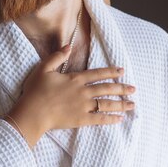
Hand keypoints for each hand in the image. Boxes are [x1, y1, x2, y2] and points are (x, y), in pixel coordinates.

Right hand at [6, 46, 135, 147]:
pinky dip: (111, 119)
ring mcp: (83, 106)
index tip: (122, 71)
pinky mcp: (81, 120)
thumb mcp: (44, 68)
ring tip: (132, 104)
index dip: (111, 72)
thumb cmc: (36, 91)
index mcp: (75, 79)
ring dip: (121, 104)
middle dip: (122, 88)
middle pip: (106, 88)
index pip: (97, 74)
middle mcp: (83, 92)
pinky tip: (120, 118)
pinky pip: (100, 119)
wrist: (33, 113)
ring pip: (106, 103)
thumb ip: (57, 57)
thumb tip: (68, 46)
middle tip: (134, 89)